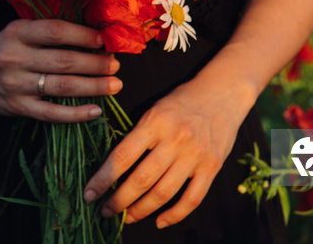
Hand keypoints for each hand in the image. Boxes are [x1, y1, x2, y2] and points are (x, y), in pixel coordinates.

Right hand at [0, 19, 121, 121]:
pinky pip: (51, 114)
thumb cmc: (10, 46)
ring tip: (114, 85)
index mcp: (17, 32)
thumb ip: (51, 32)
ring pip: (61, 87)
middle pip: (63, 61)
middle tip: (116, 66)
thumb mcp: (22, 29)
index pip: (56, 32)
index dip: (83, 36)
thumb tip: (98, 37)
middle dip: (95, 64)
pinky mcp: (17, 107)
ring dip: (93, 87)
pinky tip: (96, 111)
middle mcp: (14, 57)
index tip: (104, 41)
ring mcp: (15, 85)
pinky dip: (76, 114)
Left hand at [83, 77, 254, 227]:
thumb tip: (114, 166)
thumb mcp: (156, 108)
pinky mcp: (212, 166)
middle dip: (119, 201)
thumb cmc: (183, 100)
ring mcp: (195, 154)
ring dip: (141, 210)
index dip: (103, 179)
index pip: (122, 156)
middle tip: (105, 210)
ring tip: (127, 217)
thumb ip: (139, 134)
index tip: (89, 193)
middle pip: (141, 179)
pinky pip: (192, 199)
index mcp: (155, 122)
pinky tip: (159, 220)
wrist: (223, 92)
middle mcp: (175, 139)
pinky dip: (174, 215)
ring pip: (164, 192)